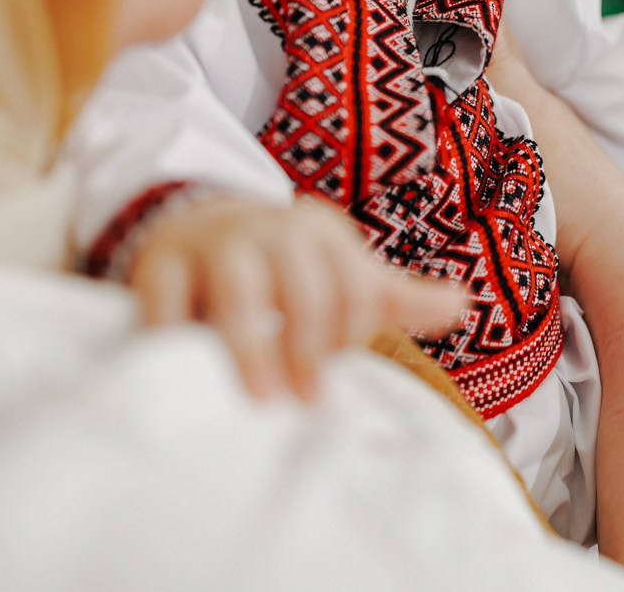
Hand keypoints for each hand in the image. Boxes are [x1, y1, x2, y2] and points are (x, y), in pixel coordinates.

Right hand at [128, 195, 466, 399]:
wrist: (198, 221)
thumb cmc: (282, 266)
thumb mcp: (339, 273)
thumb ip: (394, 296)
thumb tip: (462, 305)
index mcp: (321, 235)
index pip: (354, 285)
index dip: (349, 335)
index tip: (331, 380)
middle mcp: (271, 231)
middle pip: (303, 283)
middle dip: (309, 342)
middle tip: (308, 401)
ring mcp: (214, 244)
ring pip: (239, 286)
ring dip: (251, 342)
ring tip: (260, 397)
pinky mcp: (161, 263)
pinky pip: (164, 294)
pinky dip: (171, 331)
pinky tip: (183, 370)